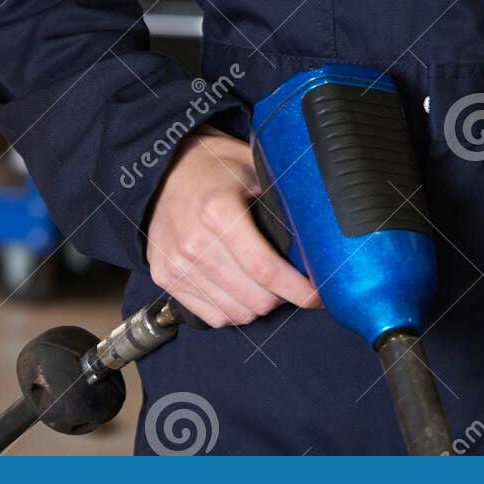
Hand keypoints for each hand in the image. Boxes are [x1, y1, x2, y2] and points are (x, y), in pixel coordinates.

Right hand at [145, 125, 322, 326]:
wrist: (164, 168)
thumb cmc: (216, 167)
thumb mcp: (253, 167)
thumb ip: (282, 197)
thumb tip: (318, 228)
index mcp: (218, 212)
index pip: (266, 269)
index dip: (298, 289)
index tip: (319, 296)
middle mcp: (193, 243)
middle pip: (254, 298)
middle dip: (282, 297)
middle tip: (292, 282)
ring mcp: (176, 264)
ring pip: (236, 313)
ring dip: (258, 305)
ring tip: (266, 284)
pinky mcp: (165, 277)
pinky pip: (212, 316)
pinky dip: (233, 309)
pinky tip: (240, 288)